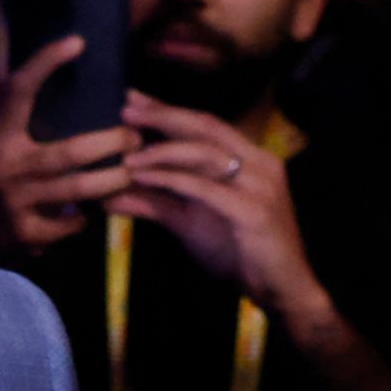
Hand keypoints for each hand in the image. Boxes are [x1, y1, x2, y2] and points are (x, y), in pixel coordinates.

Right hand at [0, 36, 138, 261]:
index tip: (77, 42)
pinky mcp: (24, 232)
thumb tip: (13, 62)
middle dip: (112, 142)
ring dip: (112, 180)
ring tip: (132, 171)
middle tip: (135, 136)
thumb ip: (4, 112)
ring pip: (79, 188)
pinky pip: (70, 223)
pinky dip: (84, 218)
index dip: (45, 63)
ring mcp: (14, 200)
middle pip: (70, 150)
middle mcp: (3, 165)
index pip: (19, 91)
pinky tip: (89, 213)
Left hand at [107, 91, 321, 319]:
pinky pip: (206, 188)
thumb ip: (153, 203)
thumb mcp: (189, 222)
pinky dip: (171, 180)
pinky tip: (143, 178)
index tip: (133, 100)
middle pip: (207, 127)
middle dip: (164, 116)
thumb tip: (109, 195)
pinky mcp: (254, 211)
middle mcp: (260, 164)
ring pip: (206, 154)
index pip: (207, 125)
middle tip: (127, 110)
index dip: (169, 110)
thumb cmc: (239, 253)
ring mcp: (260, 186)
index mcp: (251, 159)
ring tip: (128, 157)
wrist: (281, 291)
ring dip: (162, 152)